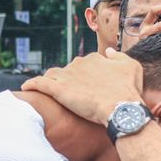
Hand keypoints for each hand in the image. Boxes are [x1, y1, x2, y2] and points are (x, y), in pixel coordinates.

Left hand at [21, 50, 142, 125]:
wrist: (121, 108)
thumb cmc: (129, 90)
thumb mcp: (133, 67)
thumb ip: (119, 56)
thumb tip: (108, 51)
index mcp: (95, 58)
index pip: (87, 63)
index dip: (88, 74)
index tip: (90, 85)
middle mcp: (79, 63)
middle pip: (69, 69)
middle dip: (70, 78)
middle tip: (75, 92)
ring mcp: (67, 76)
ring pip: (52, 74)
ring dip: (51, 80)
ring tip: (51, 90)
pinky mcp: (58, 90)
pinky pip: (38, 84)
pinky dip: (31, 85)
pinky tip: (27, 88)